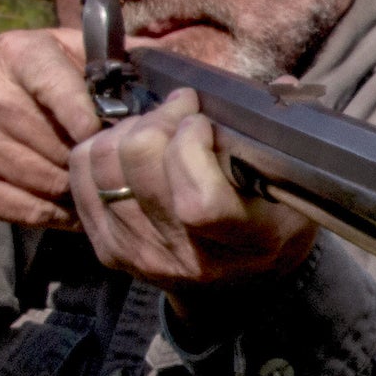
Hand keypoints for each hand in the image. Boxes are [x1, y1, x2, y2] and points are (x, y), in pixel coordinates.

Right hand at [0, 29, 98, 227]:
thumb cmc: (12, 85)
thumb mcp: (48, 52)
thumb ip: (103, 54)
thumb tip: (166, 60)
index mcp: (16, 54)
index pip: (58, 84)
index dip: (89, 114)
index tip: (111, 131)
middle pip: (64, 144)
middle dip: (95, 158)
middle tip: (117, 165)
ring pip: (54, 181)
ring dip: (83, 189)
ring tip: (98, 185)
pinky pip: (34, 210)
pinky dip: (63, 215)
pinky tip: (77, 207)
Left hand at [68, 88, 317, 323]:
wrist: (235, 290)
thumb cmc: (270, 226)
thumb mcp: (293, 190)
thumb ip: (282, 139)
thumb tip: (282, 85)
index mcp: (245, 241)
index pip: (198, 201)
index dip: (191, 146)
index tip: (204, 122)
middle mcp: (188, 257)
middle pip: (140, 167)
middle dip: (157, 119)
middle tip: (178, 109)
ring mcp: (142, 256)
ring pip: (105, 165)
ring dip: (127, 130)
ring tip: (154, 126)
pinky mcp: (110, 250)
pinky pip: (82, 177)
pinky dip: (99, 148)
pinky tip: (128, 146)